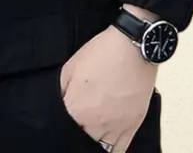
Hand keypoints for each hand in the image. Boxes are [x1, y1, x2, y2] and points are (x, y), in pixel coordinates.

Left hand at [59, 24, 157, 151]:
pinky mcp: (132, 126)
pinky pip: (119, 149)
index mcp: (77, 108)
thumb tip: (59, 104)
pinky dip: (111, 149)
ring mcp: (116, 127)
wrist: (132, 49)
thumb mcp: (71, 66)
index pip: (62, 128)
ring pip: (99, 148)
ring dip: (91, 140)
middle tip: (77, 121)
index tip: (64, 116)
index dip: (62, 121)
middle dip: (76, 130)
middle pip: (79, 139)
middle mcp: (96, 123)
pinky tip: (105, 141)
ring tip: (88, 130)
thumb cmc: (101, 53)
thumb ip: (61, 90)